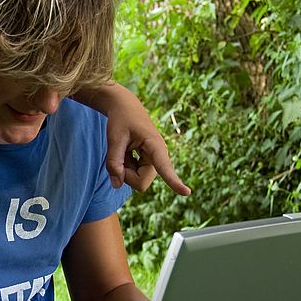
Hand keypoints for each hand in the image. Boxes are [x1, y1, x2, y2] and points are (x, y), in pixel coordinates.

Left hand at [72, 83, 190, 195]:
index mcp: (155, 146)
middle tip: (119, 155)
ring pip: (137, 181)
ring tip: (124, 150)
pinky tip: (126, 153)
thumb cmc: (121, 120)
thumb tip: (117, 185)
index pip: (164, 167)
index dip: (174, 181)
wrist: (125, 107)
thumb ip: (114, 162)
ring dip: (125, 170)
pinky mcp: (148, 164)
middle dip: (126, 176)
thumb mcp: (114, 138)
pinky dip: (125, 168)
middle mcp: (158, 156)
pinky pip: (134, 176)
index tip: (187, 193)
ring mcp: (153, 162)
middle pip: (141, 183)